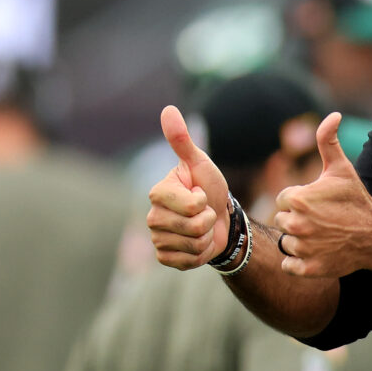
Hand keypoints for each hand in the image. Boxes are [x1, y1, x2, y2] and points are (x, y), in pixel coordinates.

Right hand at [147, 105, 230, 269]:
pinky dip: (200, 254)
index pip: (191, 205)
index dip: (204, 201)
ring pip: (192, 244)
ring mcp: (157, 239)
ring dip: (205, 237)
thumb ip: (182, 140)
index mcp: (157, 193)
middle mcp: (152, 217)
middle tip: (203, 212)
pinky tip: (197, 243)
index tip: (200, 193)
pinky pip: (187, 261)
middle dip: (207, 220)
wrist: (219, 218)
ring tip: (201, 226)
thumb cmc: (208, 187)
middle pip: (192, 227)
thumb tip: (168, 109)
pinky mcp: (165, 258)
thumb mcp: (199, 163)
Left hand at [274, 112, 371, 277]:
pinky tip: (318, 252)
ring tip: (323, 235)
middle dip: (299, 219)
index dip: (301, 200)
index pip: (283, 199)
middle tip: (323, 220)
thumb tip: (333, 114)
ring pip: (287, 242)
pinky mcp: (306, 269)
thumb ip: (328, 140)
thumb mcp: (341, 168)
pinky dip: (300, 262)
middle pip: (283, 220)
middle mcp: (295, 224)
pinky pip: (289, 265)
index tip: (319, 204)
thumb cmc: (356, 200)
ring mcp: (301, 249)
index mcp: (297, 199)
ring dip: (300, 240)